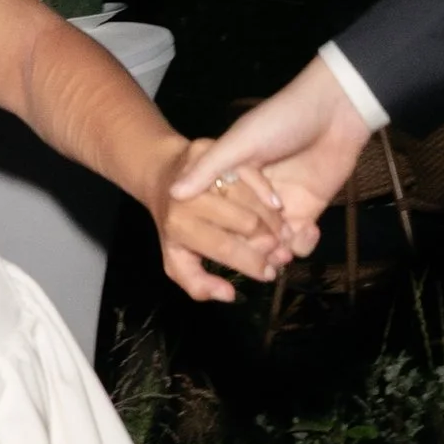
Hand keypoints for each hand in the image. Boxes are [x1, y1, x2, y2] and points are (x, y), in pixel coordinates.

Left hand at [143, 139, 291, 304]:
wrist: (161, 175)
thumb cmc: (174, 225)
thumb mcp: (177, 259)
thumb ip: (198, 284)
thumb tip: (228, 295)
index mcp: (177, 226)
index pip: (223, 246)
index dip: (250, 261)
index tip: (269, 273)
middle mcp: (186, 197)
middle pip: (242, 222)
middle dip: (267, 241)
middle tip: (280, 253)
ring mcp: (198, 171)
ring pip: (250, 198)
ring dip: (272, 220)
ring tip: (282, 234)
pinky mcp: (209, 148)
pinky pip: (250, 172)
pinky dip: (267, 192)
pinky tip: (277, 207)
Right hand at [172, 56, 373, 263]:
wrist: (336, 111)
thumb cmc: (281, 120)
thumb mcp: (239, 140)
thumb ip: (209, 168)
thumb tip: (173, 194)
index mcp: (231, 178)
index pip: (216, 214)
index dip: (219, 230)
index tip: (225, 239)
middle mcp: (253, 197)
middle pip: (244, 236)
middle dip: (251, 249)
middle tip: (262, 252)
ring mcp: (281, 206)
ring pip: (271, 245)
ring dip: (276, 253)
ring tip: (282, 248)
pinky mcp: (308, 211)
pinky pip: (299, 240)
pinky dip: (302, 244)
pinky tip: (306, 230)